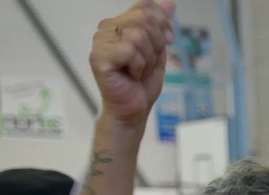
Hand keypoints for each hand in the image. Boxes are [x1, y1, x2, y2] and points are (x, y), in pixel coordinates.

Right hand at [89, 0, 174, 125]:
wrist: (133, 109)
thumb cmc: (142, 83)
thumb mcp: (158, 50)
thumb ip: (161, 25)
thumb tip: (170, 3)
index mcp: (121, 23)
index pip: (146, 6)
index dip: (163, 24)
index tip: (167, 41)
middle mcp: (107, 28)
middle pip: (145, 19)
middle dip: (157, 44)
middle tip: (147, 63)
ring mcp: (100, 41)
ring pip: (138, 35)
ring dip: (147, 59)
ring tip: (138, 71)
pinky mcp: (98, 56)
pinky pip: (130, 51)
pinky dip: (139, 66)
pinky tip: (131, 75)